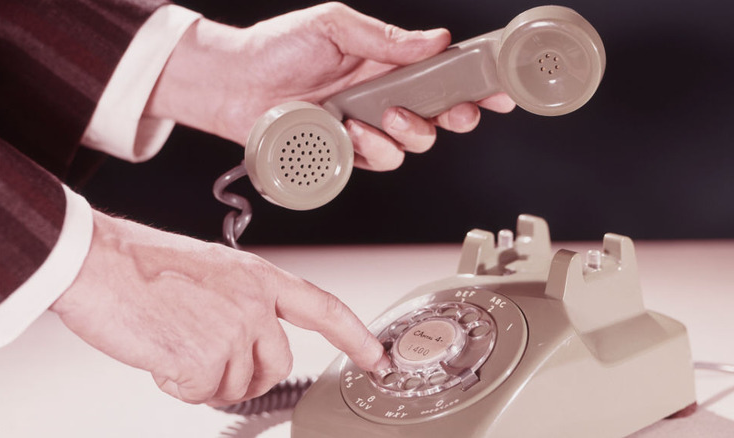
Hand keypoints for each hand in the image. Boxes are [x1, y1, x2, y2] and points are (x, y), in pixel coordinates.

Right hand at [50, 210, 387, 405]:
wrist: (99, 264)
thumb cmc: (145, 266)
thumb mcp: (213, 272)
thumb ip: (243, 302)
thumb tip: (249, 341)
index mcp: (260, 277)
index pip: (325, 309)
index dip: (355, 337)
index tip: (376, 359)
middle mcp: (256, 303)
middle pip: (278, 365)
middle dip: (248, 376)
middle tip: (210, 364)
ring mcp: (235, 331)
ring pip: (238, 385)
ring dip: (208, 379)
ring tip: (176, 345)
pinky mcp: (207, 359)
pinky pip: (203, 394)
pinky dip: (179, 385)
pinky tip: (162, 354)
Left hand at [146, 2, 514, 170]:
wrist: (233, 81)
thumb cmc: (277, 47)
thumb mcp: (333, 26)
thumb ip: (384, 38)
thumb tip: (435, 39)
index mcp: (389, 64)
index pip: (443, 74)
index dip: (475, 83)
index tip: (500, 90)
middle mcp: (383, 97)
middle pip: (439, 117)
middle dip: (455, 117)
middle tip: (453, 112)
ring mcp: (367, 127)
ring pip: (412, 145)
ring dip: (405, 134)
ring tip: (376, 115)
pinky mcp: (346, 153)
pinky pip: (377, 161)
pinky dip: (371, 149)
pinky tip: (348, 132)